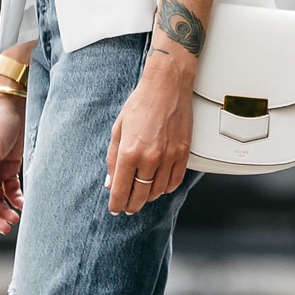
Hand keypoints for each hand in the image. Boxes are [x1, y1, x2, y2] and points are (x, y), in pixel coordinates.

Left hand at [106, 49, 195, 214]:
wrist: (167, 86)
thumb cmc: (141, 103)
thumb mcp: (118, 130)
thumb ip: (113, 159)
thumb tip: (111, 181)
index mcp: (130, 151)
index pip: (121, 189)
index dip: (117, 203)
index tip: (115, 208)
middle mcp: (150, 157)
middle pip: (140, 195)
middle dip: (132, 205)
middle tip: (128, 207)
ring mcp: (169, 156)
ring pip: (158, 191)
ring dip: (148, 196)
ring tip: (142, 194)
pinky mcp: (183, 153)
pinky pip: (175, 181)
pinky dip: (166, 188)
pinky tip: (158, 186)